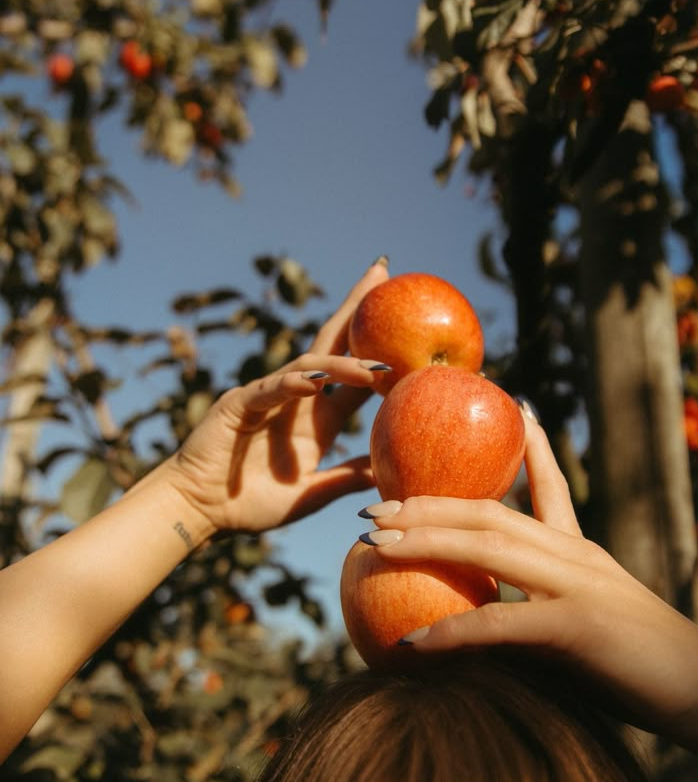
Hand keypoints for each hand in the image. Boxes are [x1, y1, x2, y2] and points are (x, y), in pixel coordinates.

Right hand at [163, 260, 390, 535]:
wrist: (200, 510)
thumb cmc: (251, 502)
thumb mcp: (313, 492)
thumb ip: (347, 476)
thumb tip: (391, 468)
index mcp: (316, 417)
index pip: (355, 372)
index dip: (380, 347)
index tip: (411, 325)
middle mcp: (297, 398)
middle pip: (333, 343)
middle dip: (358, 307)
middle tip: (384, 271)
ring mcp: (268, 396)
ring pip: (309, 365)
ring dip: (343, 363)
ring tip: (377, 366)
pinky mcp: (239, 405)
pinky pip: (269, 390)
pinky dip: (292, 384)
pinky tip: (314, 382)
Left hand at [359, 415, 697, 769]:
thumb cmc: (645, 669)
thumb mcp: (588, 626)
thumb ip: (540, 613)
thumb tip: (485, 623)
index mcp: (579, 552)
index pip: (548, 486)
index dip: (526, 448)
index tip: (507, 413)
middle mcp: (574, 555)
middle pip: (488, 512)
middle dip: (427, 503)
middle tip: (375, 505)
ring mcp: (576, 584)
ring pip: (487, 545)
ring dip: (424, 541)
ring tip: (374, 545)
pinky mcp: (577, 627)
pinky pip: (500, 623)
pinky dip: (451, 631)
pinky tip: (410, 643)